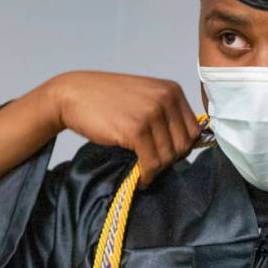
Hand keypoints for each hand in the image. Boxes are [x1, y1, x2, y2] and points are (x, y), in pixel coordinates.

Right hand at [47, 70, 203, 188]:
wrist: (73, 94)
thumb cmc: (108, 99)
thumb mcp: (145, 97)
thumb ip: (167, 114)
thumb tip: (187, 147)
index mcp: (172, 90)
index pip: (194, 130)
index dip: (182, 148)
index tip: (165, 155)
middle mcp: (166, 98)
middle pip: (185, 144)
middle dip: (170, 160)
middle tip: (153, 166)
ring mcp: (152, 113)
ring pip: (169, 156)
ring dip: (157, 170)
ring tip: (144, 172)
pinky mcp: (136, 129)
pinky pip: (152, 163)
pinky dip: (147, 175)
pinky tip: (139, 177)